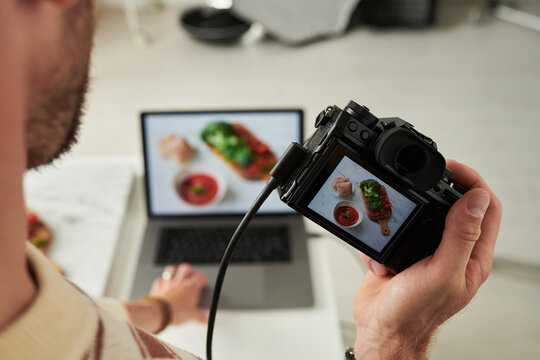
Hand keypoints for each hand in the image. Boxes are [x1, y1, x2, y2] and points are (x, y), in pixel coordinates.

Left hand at [149, 263, 208, 325]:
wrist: (159, 313)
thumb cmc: (176, 312)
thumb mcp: (192, 316)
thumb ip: (200, 316)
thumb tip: (205, 319)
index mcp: (191, 287)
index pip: (200, 277)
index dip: (203, 279)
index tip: (203, 283)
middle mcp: (180, 282)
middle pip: (186, 268)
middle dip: (189, 270)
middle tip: (191, 274)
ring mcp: (168, 283)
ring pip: (171, 270)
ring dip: (174, 271)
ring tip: (176, 274)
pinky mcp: (158, 287)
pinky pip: (159, 281)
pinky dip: (161, 281)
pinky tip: (162, 284)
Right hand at [353, 160, 502, 358]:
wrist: (382, 331)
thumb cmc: (414, 313)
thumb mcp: (441, 272)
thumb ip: (461, 236)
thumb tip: (477, 199)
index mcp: (472, 257)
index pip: (486, 208)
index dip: (472, 182)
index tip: (451, 168)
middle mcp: (452, 253)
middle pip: (455, 205)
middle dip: (436, 190)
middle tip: (420, 179)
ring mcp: (426, 253)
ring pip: (420, 216)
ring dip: (402, 215)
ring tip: (391, 219)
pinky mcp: (401, 255)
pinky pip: (392, 233)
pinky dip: (382, 238)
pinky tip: (379, 256)